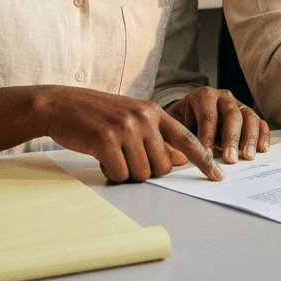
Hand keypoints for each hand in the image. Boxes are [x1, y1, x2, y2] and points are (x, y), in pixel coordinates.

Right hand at [33, 87, 222, 182]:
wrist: (62, 105)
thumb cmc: (98, 114)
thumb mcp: (131, 115)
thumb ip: (154, 133)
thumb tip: (176, 161)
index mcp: (154, 111)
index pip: (187, 138)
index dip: (203, 160)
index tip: (218, 175)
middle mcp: (144, 118)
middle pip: (162, 166)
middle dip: (146, 170)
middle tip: (127, 157)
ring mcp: (125, 128)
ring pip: (142, 173)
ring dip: (127, 172)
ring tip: (112, 153)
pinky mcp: (106, 141)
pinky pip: (120, 175)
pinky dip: (111, 173)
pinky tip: (101, 157)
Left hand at [165, 86, 270, 163]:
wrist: (191, 112)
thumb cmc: (183, 121)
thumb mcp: (176, 124)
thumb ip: (178, 136)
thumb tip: (176, 155)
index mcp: (203, 96)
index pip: (208, 116)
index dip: (207, 137)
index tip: (206, 156)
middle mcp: (223, 97)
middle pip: (232, 115)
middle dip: (231, 139)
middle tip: (230, 159)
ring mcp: (238, 104)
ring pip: (249, 117)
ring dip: (250, 138)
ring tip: (247, 157)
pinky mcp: (248, 114)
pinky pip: (259, 122)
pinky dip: (263, 135)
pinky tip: (262, 149)